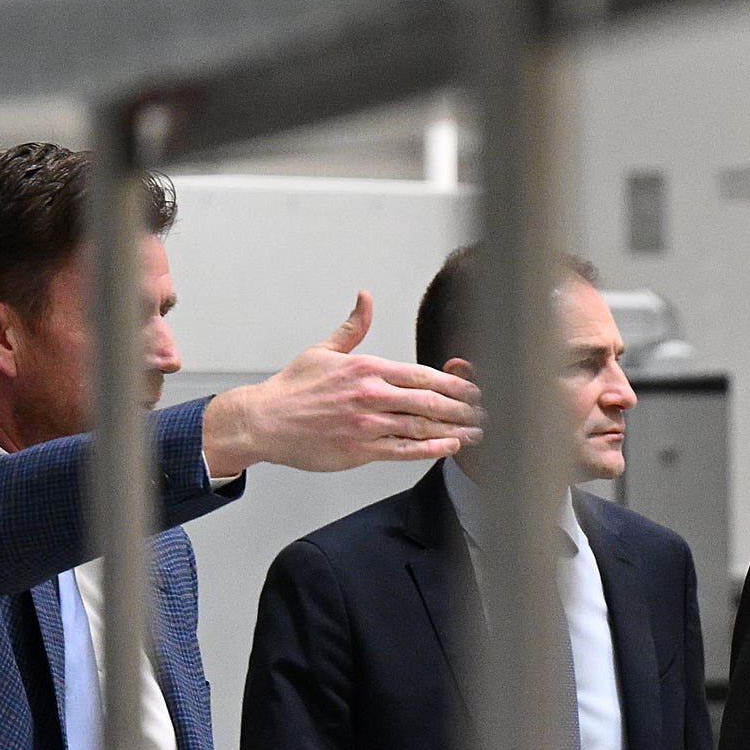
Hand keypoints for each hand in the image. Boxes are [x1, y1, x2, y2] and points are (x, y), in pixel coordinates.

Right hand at [200, 293, 484, 477]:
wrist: (263, 421)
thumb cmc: (292, 388)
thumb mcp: (324, 351)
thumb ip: (353, 327)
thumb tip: (365, 298)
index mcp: (366, 369)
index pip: (422, 375)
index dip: (453, 384)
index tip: (474, 388)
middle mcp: (371, 395)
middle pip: (430, 402)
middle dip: (463, 407)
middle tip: (486, 410)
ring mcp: (367, 425)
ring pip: (422, 427)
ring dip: (454, 429)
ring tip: (477, 430)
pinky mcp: (360, 450)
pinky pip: (404, 451)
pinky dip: (431, 449)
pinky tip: (450, 446)